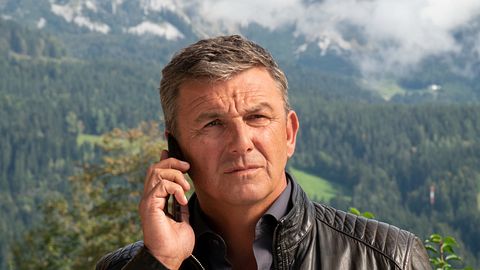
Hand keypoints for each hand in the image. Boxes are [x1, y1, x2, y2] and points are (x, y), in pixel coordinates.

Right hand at [139, 150, 194, 268]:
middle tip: (188, 168)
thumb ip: (180, 204)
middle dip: (173, 163)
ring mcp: (148, 201)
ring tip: (186, 188)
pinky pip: (161, 185)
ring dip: (175, 175)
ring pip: (156, 172)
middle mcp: (150, 198)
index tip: (177, 154)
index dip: (165, 160)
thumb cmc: (176, 243)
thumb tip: (183, 191)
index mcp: (156, 200)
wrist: (170, 257)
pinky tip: (182, 199)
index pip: (157, 173)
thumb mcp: (182, 218)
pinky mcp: (149, 206)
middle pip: (156, 168)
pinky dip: (175, 188)